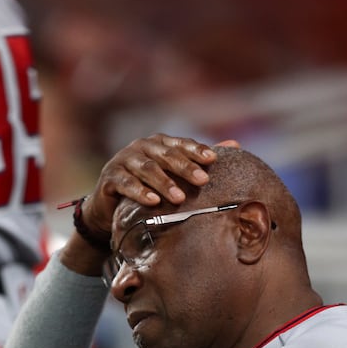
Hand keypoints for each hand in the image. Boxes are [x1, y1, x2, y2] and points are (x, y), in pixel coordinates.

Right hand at [81, 133, 228, 236]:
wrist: (111, 204)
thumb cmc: (148, 186)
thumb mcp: (173, 173)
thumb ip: (199, 160)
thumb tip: (235, 146)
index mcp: (159, 144)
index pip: (181, 144)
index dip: (196, 150)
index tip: (213, 159)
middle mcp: (142, 147)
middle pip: (166, 155)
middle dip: (185, 167)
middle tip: (202, 180)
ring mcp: (124, 160)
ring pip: (147, 169)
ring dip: (164, 183)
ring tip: (179, 197)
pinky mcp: (110, 177)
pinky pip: (126, 184)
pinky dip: (140, 192)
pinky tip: (153, 201)